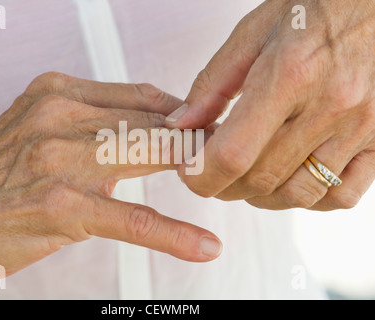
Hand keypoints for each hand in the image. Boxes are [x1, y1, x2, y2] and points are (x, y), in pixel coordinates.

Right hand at [0, 72, 221, 287]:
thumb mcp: (35, 125)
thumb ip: (87, 120)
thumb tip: (143, 126)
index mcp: (57, 93)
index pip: (141, 94)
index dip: (182, 111)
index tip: (204, 124)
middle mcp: (59, 117)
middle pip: (152, 122)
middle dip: (195, 140)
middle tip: (225, 152)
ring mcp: (61, 161)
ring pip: (149, 157)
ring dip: (194, 171)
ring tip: (224, 183)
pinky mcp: (63, 208)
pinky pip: (133, 218)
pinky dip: (173, 234)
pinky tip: (200, 244)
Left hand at [166, 0, 374, 210]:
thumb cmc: (313, 11)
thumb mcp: (252, 34)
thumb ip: (212, 84)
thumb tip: (182, 125)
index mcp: (288, 75)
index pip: (234, 154)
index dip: (202, 176)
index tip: (190, 173)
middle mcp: (328, 106)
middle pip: (261, 179)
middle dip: (223, 186)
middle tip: (211, 172)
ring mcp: (359, 127)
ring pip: (298, 194)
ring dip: (260, 196)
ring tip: (247, 176)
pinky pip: (342, 195)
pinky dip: (309, 199)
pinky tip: (291, 179)